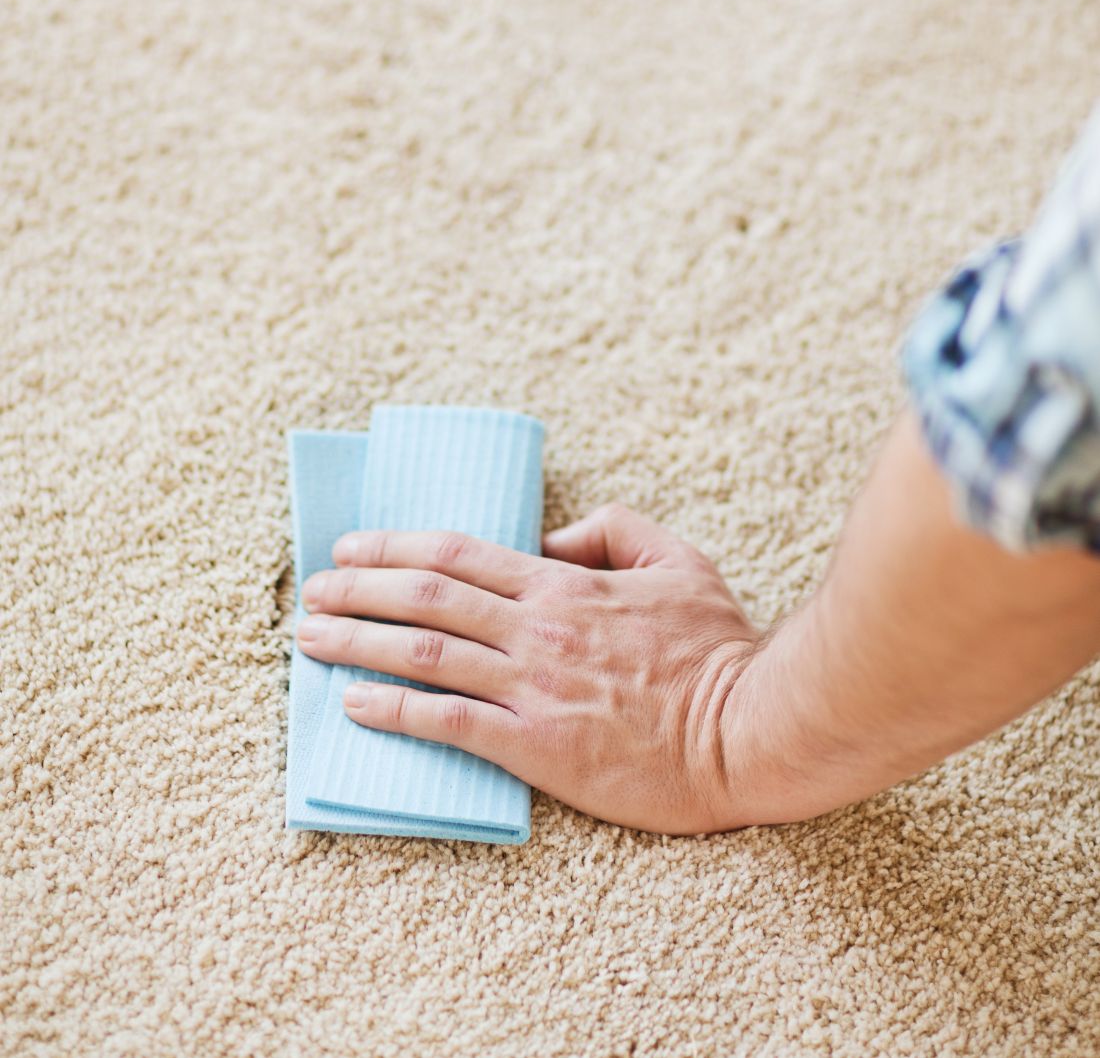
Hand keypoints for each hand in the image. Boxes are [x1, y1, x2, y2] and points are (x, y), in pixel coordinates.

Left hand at [297, 504, 759, 833]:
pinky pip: (448, 723)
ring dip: (358, 642)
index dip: (395, 546)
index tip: (351, 547)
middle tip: (313, 588)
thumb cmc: (717, 649)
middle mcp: (536, 629)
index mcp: (563, 584)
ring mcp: (533, 687)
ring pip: (424, 653)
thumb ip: (612, 532)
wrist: (748, 730)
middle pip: (426, 596)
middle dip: (358, 588)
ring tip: (310, 638)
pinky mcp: (537, 746)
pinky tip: (354, 703)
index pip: (458, 554)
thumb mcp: (677, 559)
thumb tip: (552, 537)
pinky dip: (394, 710)